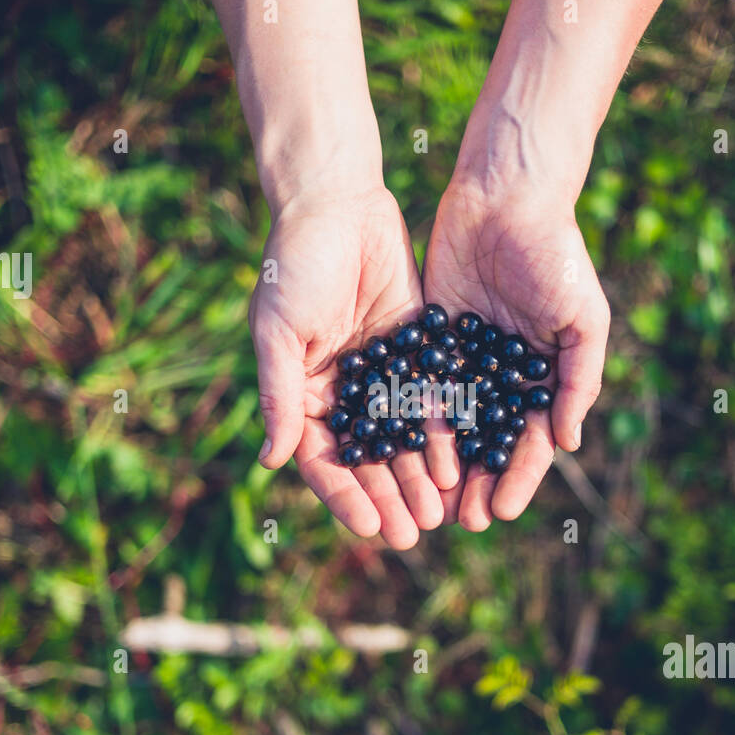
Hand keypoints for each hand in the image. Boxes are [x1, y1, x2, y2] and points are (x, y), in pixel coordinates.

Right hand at [251, 186, 446, 548]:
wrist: (336, 201)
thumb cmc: (294, 264)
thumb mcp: (280, 332)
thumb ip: (280, 395)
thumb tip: (273, 461)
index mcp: (304, 392)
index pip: (325, 460)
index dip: (346, 496)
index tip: (372, 527)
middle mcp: (343, 390)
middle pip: (369, 458)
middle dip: (391, 495)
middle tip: (417, 532)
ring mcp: (382, 371)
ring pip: (404, 435)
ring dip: (421, 474)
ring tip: (444, 509)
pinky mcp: (416, 347)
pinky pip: (432, 396)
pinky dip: (444, 429)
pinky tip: (462, 461)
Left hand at [422, 180, 609, 530]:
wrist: (507, 196)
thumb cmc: (556, 254)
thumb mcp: (582, 318)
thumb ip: (577, 380)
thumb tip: (567, 442)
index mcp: (543, 375)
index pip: (530, 440)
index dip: (518, 477)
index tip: (501, 512)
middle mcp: (504, 374)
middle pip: (488, 441)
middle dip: (477, 481)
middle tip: (460, 521)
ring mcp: (467, 357)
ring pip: (453, 422)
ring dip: (443, 464)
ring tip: (428, 500)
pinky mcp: (433, 336)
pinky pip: (423, 384)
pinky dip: (415, 419)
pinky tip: (399, 452)